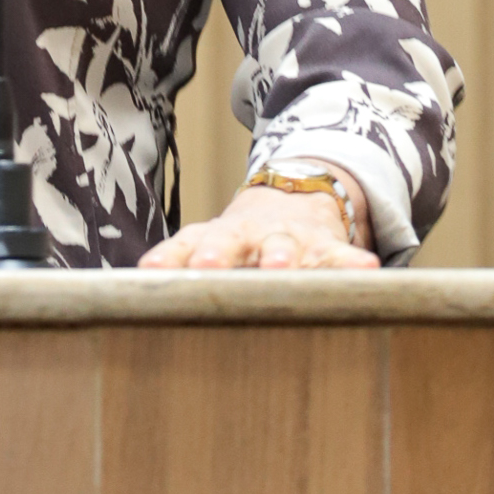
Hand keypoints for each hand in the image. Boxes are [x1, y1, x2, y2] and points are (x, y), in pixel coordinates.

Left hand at [138, 181, 379, 270]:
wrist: (291, 198)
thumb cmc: (237, 241)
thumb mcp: (206, 248)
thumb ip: (176, 269)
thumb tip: (127, 295)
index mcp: (214, 238)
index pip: (185, 245)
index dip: (170, 259)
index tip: (153, 272)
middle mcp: (248, 235)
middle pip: (229, 240)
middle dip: (219, 254)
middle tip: (209, 266)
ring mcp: (288, 238)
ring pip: (283, 245)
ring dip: (280, 255)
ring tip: (280, 265)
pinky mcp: (326, 248)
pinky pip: (341, 257)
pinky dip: (352, 264)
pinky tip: (366, 271)